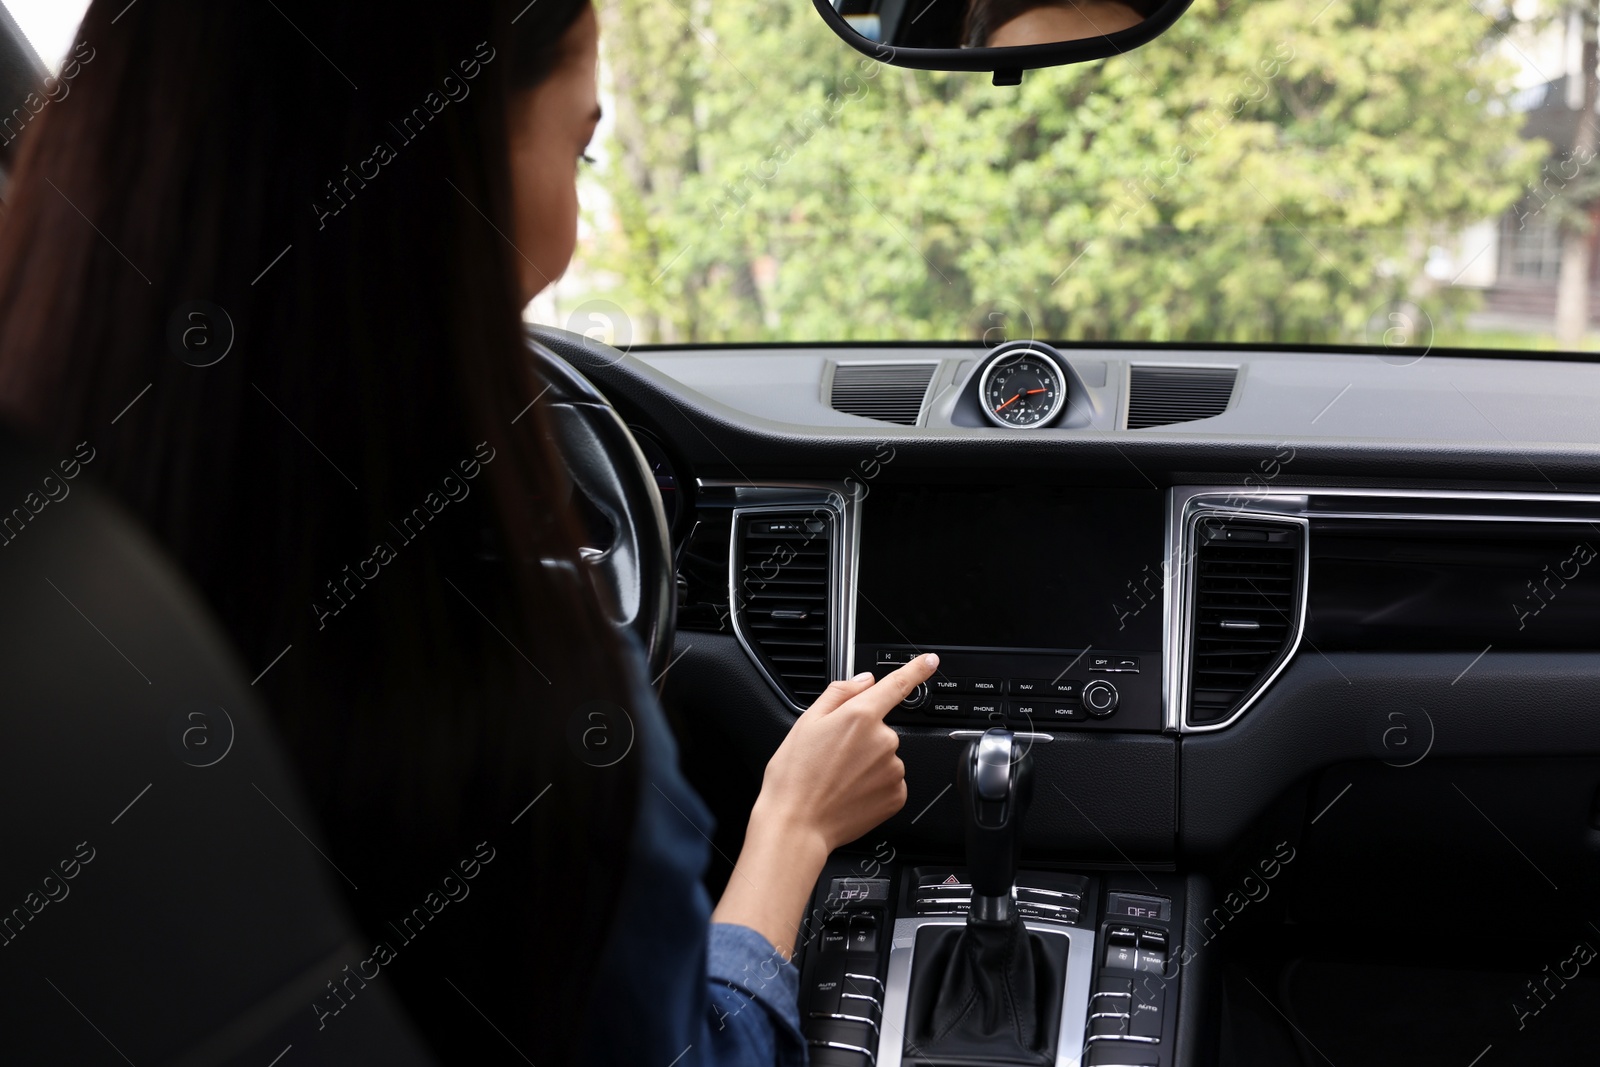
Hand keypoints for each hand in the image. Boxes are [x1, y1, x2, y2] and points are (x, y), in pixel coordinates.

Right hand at [752, 653, 938, 854]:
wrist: (797, 824)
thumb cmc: (795, 776)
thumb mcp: (807, 722)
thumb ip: (840, 693)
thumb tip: (866, 681)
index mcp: (860, 716)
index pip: (898, 684)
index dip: (917, 669)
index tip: (931, 661)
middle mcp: (884, 740)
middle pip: (881, 728)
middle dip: (862, 737)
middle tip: (833, 756)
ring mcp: (893, 769)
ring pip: (885, 756)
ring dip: (868, 763)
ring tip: (838, 778)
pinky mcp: (896, 795)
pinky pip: (890, 780)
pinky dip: (874, 785)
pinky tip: (850, 792)